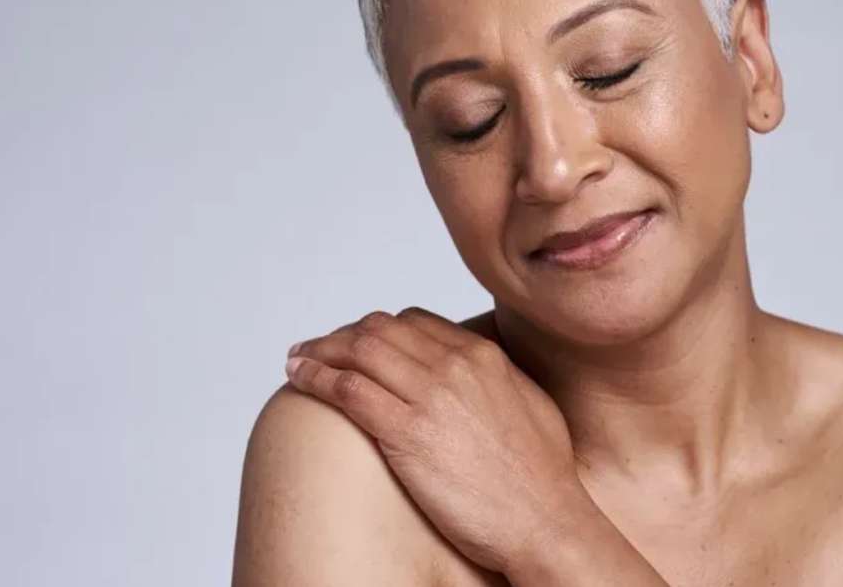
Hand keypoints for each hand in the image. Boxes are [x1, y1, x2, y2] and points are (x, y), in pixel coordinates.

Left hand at [283, 306, 588, 573]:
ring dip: (320, 351)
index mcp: (483, 355)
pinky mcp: (407, 433)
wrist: (544, 519)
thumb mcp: (529, 403)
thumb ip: (498, 378)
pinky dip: (316, 377)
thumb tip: (481, 371)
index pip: (415, 322)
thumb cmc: (541, 476)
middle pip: (380, 330)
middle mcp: (454, 365)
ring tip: (298, 359)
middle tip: (319, 347)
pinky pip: (348, 390)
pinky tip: (299, 378)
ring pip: (358, 352)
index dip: (379, 329)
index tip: (359, 342)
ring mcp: (430, 396)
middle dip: (343, 335)